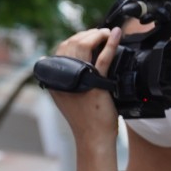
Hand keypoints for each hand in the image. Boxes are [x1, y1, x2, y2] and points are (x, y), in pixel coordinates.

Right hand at [49, 27, 120, 144]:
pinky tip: (114, 35)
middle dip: (87, 34)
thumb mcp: (72, 95)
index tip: (90, 36)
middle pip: (72, 44)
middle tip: (99, 33)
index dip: (77, 38)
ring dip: (96, 35)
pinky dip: (109, 43)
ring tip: (106, 33)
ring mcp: (78, 79)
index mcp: (56, 79)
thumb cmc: (87, 118)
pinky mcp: (96, 84)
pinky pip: (103, 59)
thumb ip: (72, 78)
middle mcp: (64, 77)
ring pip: (84, 46)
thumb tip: (81, 59)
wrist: (94, 137)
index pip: (62, 48)